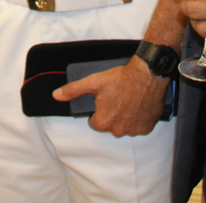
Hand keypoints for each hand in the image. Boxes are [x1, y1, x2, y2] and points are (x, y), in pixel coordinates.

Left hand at [51, 57, 167, 136]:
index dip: (98, 110)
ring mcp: (134, 130)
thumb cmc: (121, 78)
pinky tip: (138, 106)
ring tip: (129, 101)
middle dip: (112, 114)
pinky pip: (139, 127)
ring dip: (125, 117)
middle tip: (117, 98)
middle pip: (110, 125)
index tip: (105, 100)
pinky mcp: (147, 128)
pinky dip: (138, 119)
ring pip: (124, 127)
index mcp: (102, 122)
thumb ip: (73, 90)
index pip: (94, 122)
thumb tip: (57, 95)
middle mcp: (118, 130)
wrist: (148, 75)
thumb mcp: (93, 81)